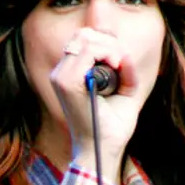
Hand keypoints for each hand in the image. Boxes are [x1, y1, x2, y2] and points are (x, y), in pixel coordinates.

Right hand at [50, 27, 142, 182]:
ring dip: (109, 47)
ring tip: (120, 65)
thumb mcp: (122, 90)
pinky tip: (117, 65)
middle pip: (83, 34)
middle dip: (109, 41)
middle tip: (122, 62)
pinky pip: (87, 52)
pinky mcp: (67, 84)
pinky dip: (107, 54)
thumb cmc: (111, 126)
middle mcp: (60, 73)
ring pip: (85, 39)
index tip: (121, 60)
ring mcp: (61, 78)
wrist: (103, 149)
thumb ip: (122, 67)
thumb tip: (124, 50)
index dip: (106, 40)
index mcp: (69, 75)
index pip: (83, 39)